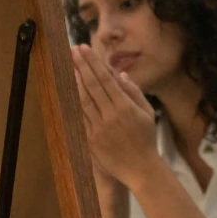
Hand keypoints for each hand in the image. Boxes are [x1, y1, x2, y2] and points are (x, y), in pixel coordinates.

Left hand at [72, 45, 160, 190]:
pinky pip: (80, 117)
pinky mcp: (91, 139)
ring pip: (83, 99)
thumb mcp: (148, 114)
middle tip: (72, 50)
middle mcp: (111, 114)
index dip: (94, 62)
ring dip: (75, 81)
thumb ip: (134, 93)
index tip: (85, 49)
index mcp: (125, 107)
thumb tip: (120, 75)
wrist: (140, 168)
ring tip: (68, 67)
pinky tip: (69, 91)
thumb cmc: (146, 140)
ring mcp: (99, 127)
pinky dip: (74, 102)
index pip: (105, 79)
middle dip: (82, 65)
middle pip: (92, 85)